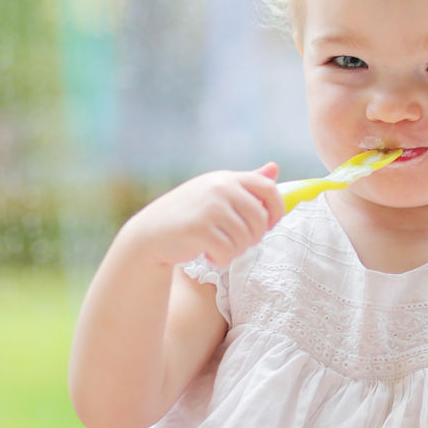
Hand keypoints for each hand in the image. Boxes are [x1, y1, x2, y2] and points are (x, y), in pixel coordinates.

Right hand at [126, 162, 283, 267]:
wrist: (151, 233)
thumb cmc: (189, 214)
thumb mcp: (217, 193)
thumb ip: (246, 184)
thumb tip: (274, 168)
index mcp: (226, 178)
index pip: (268, 188)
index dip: (276, 209)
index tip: (269, 225)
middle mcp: (219, 188)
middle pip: (260, 219)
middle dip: (253, 237)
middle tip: (236, 242)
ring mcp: (209, 207)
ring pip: (245, 238)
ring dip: (235, 251)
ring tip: (218, 247)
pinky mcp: (199, 228)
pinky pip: (228, 251)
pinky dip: (222, 259)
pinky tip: (208, 255)